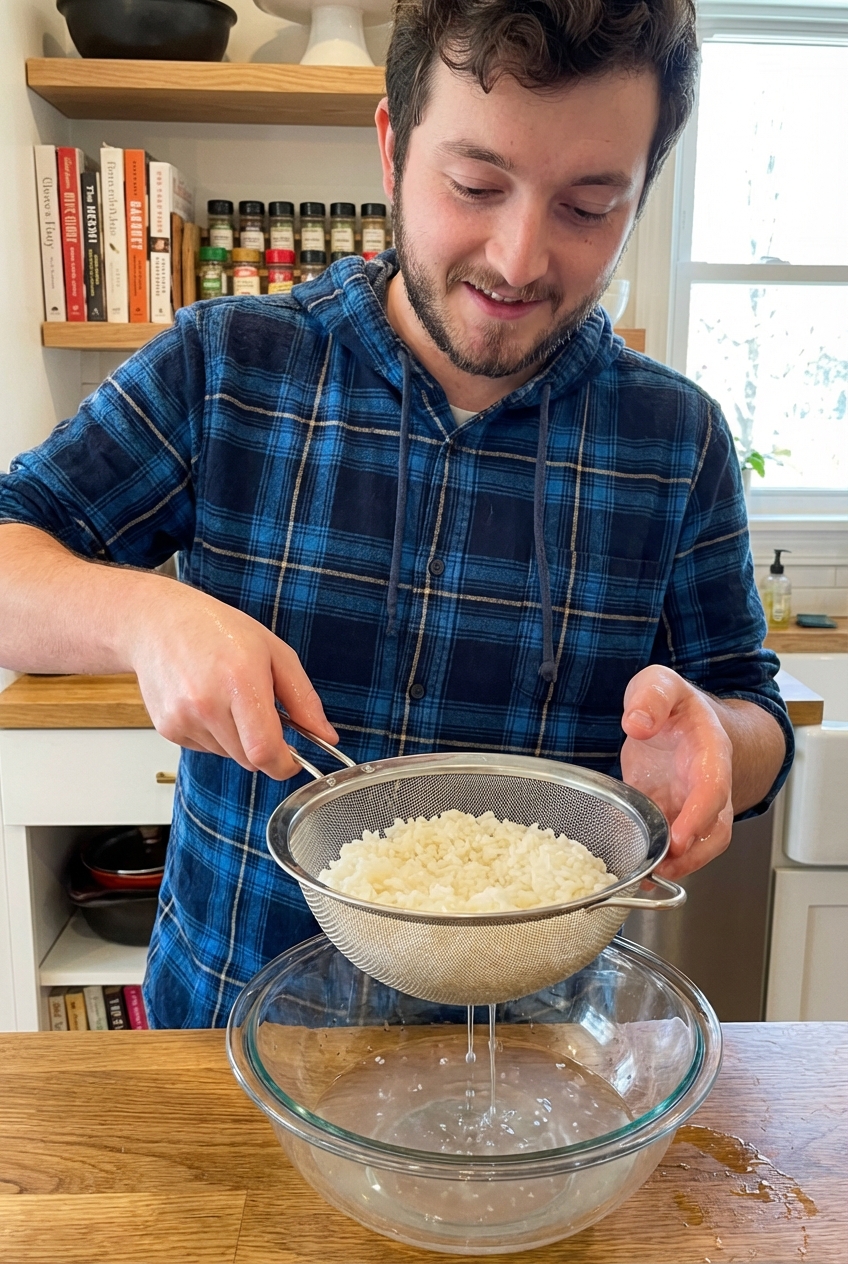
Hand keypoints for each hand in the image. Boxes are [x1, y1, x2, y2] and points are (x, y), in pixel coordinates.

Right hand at [124, 580, 336, 780]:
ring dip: (238, 739)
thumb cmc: (218, 630)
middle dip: (264, 746)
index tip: (294, 760)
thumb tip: (326, 735)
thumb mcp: (275, 653)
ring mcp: (183, 719)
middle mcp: (207, 705)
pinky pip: (206, 749)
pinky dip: (215, 735)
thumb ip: (304, 699)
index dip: (284, 765)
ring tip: (228, 699)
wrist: (158, 622)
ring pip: (229, 755)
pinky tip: (208, 703)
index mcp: (239, 682)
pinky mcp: (168, 729)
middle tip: (260, 712)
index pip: (264, 751)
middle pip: (250, 759)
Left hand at [620, 665, 733, 878]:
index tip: (680, 837)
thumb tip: (637, 724)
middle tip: (664, 868)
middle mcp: (705, 784)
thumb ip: (651, 697)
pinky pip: (665, 839)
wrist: (680, 715)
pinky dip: (652, 856)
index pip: (714, 788)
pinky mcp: (665, 812)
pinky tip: (630, 868)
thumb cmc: (674, 702)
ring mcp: (688, 802)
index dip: (700, 816)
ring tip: (645, 876)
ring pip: (695, 843)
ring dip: (675, 863)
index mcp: (710, 751)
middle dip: (694, 855)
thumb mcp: (660, 683)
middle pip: (716, 829)